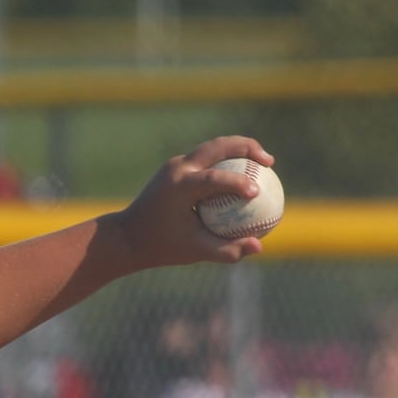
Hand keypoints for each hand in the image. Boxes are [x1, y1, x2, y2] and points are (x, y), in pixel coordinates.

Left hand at [113, 136, 272, 268]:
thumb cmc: (162, 246)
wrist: (128, 235)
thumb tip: (259, 246)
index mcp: (179, 187)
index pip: (215, 178)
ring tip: (264, 161)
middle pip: (218, 146)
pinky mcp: (176, 166)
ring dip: (239, 148)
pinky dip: (228, 160)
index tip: (258, 192)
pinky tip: (247, 174)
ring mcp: (176, 164)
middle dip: (247, 147)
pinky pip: (208, 157)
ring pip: (213, 146)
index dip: (239, 182)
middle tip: (269, 162)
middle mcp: (177, 169)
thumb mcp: (195, 251)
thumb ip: (227, 250)